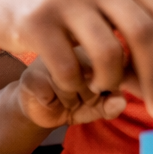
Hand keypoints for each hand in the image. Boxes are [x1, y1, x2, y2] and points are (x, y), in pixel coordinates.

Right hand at [13, 53, 127, 129]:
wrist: (40, 108)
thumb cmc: (75, 99)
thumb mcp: (99, 104)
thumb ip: (112, 103)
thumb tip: (120, 102)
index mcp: (96, 45)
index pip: (114, 67)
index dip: (108, 88)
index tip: (98, 90)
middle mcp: (73, 44)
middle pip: (94, 75)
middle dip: (91, 96)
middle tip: (80, 96)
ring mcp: (49, 56)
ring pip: (71, 84)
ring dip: (71, 100)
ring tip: (65, 97)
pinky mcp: (32, 73)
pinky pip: (51, 94)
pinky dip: (53, 104)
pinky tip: (49, 99)